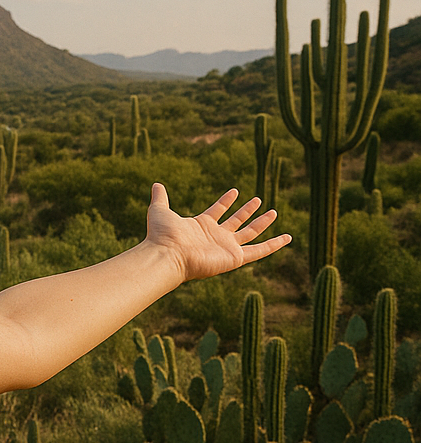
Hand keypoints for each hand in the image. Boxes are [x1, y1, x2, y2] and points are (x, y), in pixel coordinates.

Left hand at [146, 184, 289, 281]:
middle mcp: (215, 237)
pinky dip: (274, 245)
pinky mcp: (235, 258)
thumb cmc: (162, 235)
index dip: (225, 201)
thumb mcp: (160, 211)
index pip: (217, 211)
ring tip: (274, 211)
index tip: (235, 191)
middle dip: (246, 211)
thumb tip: (156, 184)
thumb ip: (160, 198)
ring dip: (262, 223)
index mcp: (201, 226)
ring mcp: (226, 247)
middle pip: (236, 222)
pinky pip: (260, 251)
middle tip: (258, 200)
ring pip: (250, 233)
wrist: (168, 254)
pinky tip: (287, 237)